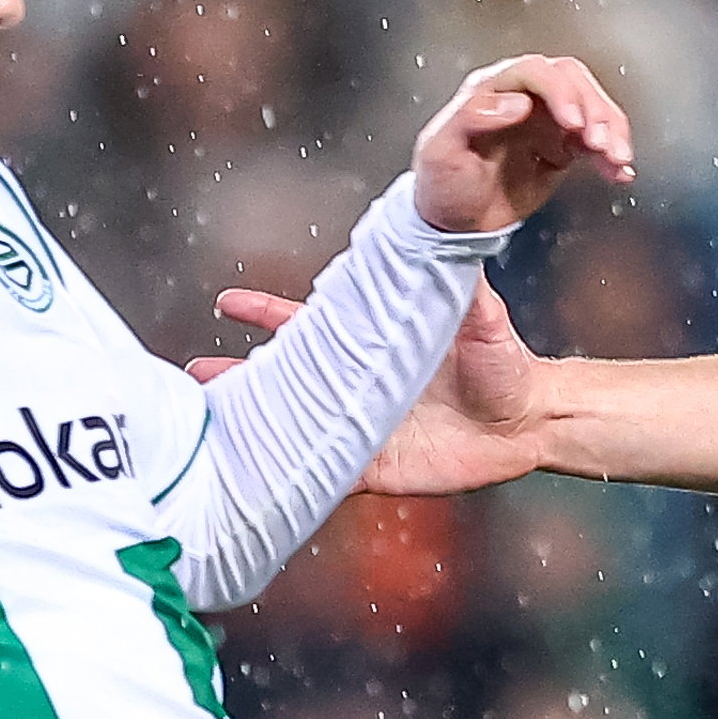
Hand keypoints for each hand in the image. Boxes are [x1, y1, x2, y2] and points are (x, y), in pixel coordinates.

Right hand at [194, 278, 559, 496]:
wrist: (525, 421)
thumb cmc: (503, 361)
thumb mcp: (479, 316)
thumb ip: (460, 284)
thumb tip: (452, 238)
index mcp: (369, 346)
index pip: (304, 324)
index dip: (265, 313)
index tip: (225, 301)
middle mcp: (355, 386)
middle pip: (284, 378)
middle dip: (237, 374)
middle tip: (192, 373)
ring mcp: (358, 429)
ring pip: (291, 428)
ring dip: (251, 426)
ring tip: (208, 422)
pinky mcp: (372, 469)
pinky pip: (321, 477)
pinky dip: (287, 479)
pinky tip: (252, 480)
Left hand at [407, 54, 635, 234]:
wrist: (454, 224)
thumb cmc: (441, 184)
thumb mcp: (441, 151)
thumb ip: (470, 118)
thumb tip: (515, 103)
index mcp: (491, 90)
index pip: (536, 72)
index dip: (560, 92)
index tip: (573, 122)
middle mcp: (523, 98)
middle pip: (572, 82)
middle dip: (594, 109)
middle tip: (601, 143)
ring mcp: (544, 122)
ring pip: (591, 108)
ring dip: (611, 130)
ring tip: (616, 158)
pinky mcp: (560, 147)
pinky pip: (595, 141)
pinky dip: (612, 154)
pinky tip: (619, 172)